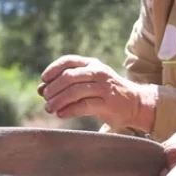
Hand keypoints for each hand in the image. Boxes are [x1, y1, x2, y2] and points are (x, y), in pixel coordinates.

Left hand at [38, 55, 157, 130]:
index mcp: (93, 64)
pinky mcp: (107, 104)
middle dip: (53, 88)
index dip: (53, 69)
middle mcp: (99, 73)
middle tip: (45, 98)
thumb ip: (66, 84)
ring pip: (75, 91)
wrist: (135, 103)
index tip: (43, 80)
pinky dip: (69, 110)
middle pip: (69, 76)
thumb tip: (40, 89)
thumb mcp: (89, 82)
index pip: (69, 61)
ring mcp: (104, 88)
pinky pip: (83, 105)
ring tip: (49, 108)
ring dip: (58, 100)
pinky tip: (61, 114)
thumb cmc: (107, 92)